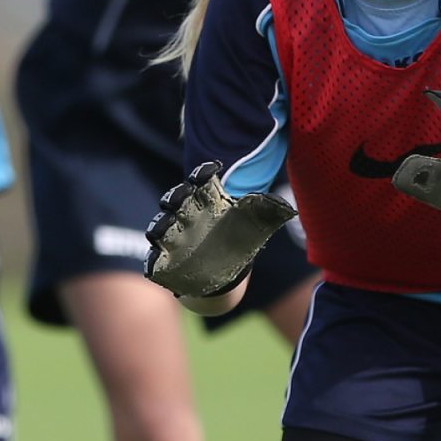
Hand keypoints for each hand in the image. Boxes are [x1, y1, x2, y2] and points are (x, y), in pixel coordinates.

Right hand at [144, 160, 299, 296]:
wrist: (226, 270)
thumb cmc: (239, 239)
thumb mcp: (254, 225)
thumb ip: (265, 212)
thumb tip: (288, 207)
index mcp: (207, 202)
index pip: (201, 182)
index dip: (203, 174)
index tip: (212, 169)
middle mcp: (186, 216)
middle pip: (174, 200)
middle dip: (175, 197)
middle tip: (179, 197)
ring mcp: (173, 237)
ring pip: (159, 226)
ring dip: (159, 226)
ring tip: (160, 230)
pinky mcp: (166, 260)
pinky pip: (154, 259)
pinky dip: (153, 260)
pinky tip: (155, 261)